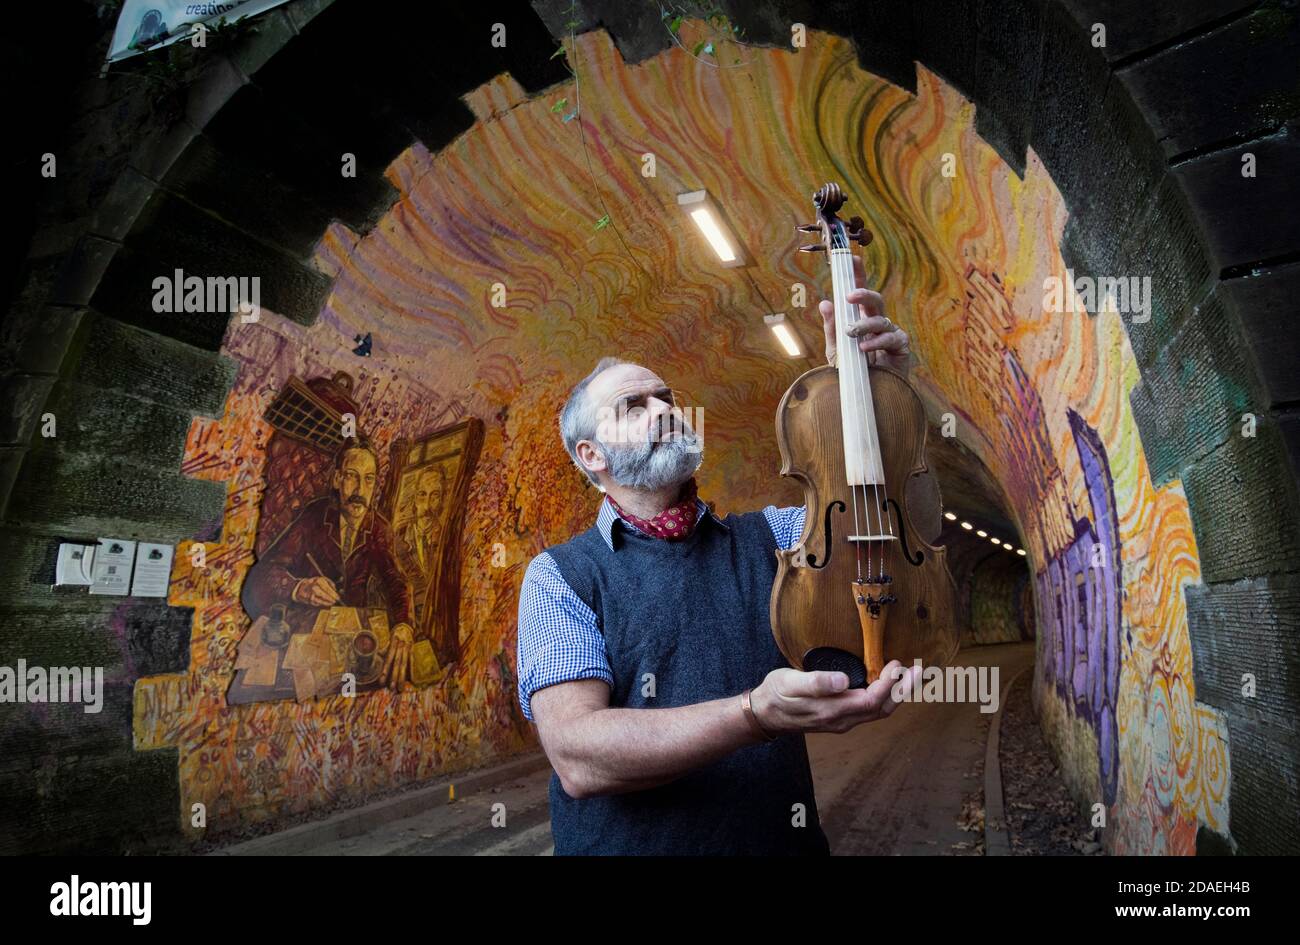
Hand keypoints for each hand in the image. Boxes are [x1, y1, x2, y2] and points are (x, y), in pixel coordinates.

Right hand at [292, 576, 340, 606]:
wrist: (302, 587)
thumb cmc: (315, 583)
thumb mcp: (322, 579)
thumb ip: (330, 583)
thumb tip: (335, 589)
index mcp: (318, 580)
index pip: (327, 588)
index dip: (333, 593)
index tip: (338, 596)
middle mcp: (314, 586)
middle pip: (324, 593)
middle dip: (331, 597)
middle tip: (337, 599)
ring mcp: (311, 593)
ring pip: (321, 598)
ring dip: (328, 601)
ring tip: (333, 602)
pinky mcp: (310, 599)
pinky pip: (318, 602)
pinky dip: (324, 603)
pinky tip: (328, 603)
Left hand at [382, 623, 413, 689]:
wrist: (405, 627)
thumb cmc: (394, 636)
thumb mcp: (387, 643)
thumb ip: (382, 651)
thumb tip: (374, 658)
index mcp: (392, 647)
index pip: (388, 660)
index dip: (385, 671)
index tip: (382, 681)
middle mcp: (400, 649)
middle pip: (397, 665)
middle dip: (394, 677)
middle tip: (392, 688)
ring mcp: (407, 650)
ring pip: (404, 665)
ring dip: (402, 677)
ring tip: (400, 688)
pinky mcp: (412, 651)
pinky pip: (412, 662)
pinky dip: (412, 671)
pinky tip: (411, 680)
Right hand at [750, 660, 920, 735]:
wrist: (764, 714)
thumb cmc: (777, 694)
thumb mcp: (790, 682)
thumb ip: (817, 682)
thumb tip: (843, 680)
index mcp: (834, 710)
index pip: (872, 699)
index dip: (889, 683)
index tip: (897, 663)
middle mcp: (843, 720)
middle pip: (883, 708)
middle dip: (903, 690)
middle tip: (919, 671)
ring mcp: (842, 722)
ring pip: (878, 711)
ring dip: (897, 694)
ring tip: (909, 676)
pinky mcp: (840, 719)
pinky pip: (870, 710)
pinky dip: (884, 697)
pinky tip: (886, 685)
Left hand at [818, 252, 910, 373]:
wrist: (866, 398)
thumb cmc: (852, 373)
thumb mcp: (836, 351)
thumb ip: (832, 328)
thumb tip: (825, 303)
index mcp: (861, 320)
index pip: (859, 295)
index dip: (857, 276)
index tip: (851, 258)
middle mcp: (877, 324)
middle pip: (875, 300)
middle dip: (863, 293)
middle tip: (849, 296)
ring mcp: (890, 334)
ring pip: (880, 319)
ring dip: (864, 325)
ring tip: (851, 334)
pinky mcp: (901, 348)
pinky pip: (891, 337)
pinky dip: (877, 341)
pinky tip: (864, 348)